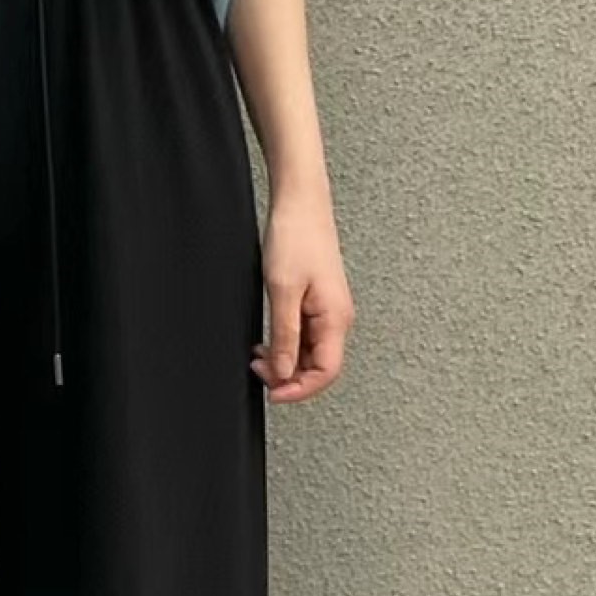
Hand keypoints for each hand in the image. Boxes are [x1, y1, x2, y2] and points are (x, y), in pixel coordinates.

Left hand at [252, 190, 353, 401]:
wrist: (300, 202)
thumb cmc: (295, 237)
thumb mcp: (282, 291)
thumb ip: (285, 336)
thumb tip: (284, 372)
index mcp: (336, 318)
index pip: (326, 372)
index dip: (299, 390)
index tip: (272, 392)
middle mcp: (337, 318)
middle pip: (318, 367)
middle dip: (288, 376)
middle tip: (257, 370)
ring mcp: (328, 310)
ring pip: (310, 353)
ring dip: (284, 361)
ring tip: (257, 356)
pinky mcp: (317, 301)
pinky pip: (305, 335)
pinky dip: (285, 344)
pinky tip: (266, 340)